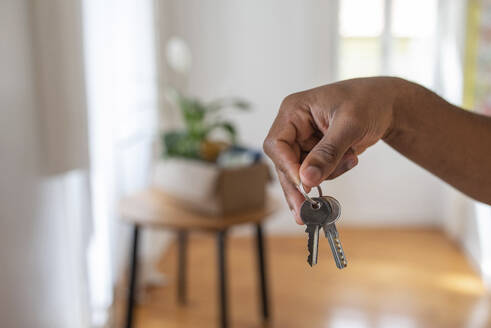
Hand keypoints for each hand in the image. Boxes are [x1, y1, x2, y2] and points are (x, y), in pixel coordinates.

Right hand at [263, 77, 406, 223]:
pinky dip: (334, 171)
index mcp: (294, 111)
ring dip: (327, 173)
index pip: (277, 145)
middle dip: (299, 186)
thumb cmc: (368, 101)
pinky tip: (351, 157)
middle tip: (304, 213)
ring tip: (351, 158)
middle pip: (284, 163)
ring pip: (301, 172)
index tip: (303, 186)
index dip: (287, 167)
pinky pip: (316, 172)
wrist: (387, 103)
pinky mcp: (315, 151)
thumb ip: (327, 153)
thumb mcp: (349, 125)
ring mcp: (304, 140)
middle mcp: (294, 126)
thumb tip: (306, 180)